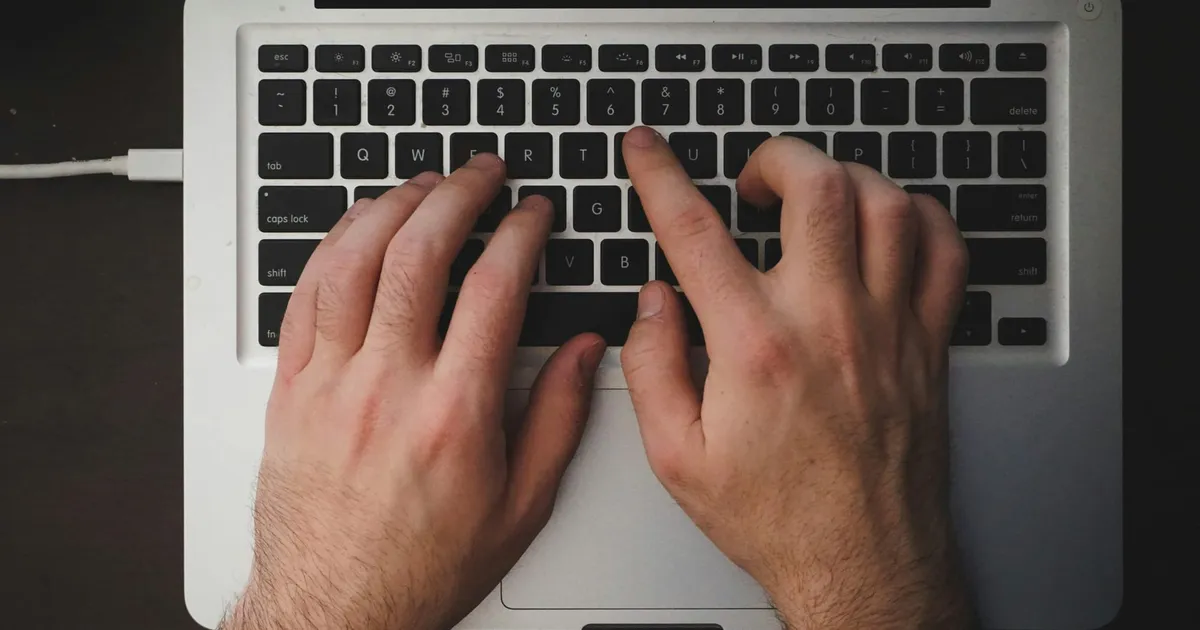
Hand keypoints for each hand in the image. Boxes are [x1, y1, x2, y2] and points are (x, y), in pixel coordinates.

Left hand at [223, 157, 605, 629]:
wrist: (336, 607)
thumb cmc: (423, 565)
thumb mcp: (521, 506)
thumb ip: (559, 420)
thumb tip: (586, 353)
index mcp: (455, 413)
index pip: (495, 289)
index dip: (522, 234)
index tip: (534, 214)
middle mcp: (389, 387)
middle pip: (420, 254)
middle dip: (458, 194)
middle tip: (482, 172)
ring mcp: (331, 383)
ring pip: (354, 261)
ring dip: (392, 206)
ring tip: (422, 184)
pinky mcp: (290, 390)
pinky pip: (303, 296)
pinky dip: (332, 247)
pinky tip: (356, 228)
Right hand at [620, 128, 974, 628]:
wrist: (862, 564)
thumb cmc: (777, 517)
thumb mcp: (677, 457)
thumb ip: (651, 368)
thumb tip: (652, 304)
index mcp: (756, 348)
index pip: (695, 231)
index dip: (661, 176)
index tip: (647, 151)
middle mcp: (828, 323)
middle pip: (816, 187)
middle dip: (776, 158)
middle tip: (752, 180)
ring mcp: (888, 327)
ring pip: (886, 204)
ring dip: (844, 179)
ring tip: (815, 196)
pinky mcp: (926, 343)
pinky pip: (944, 250)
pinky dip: (918, 216)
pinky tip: (887, 224)